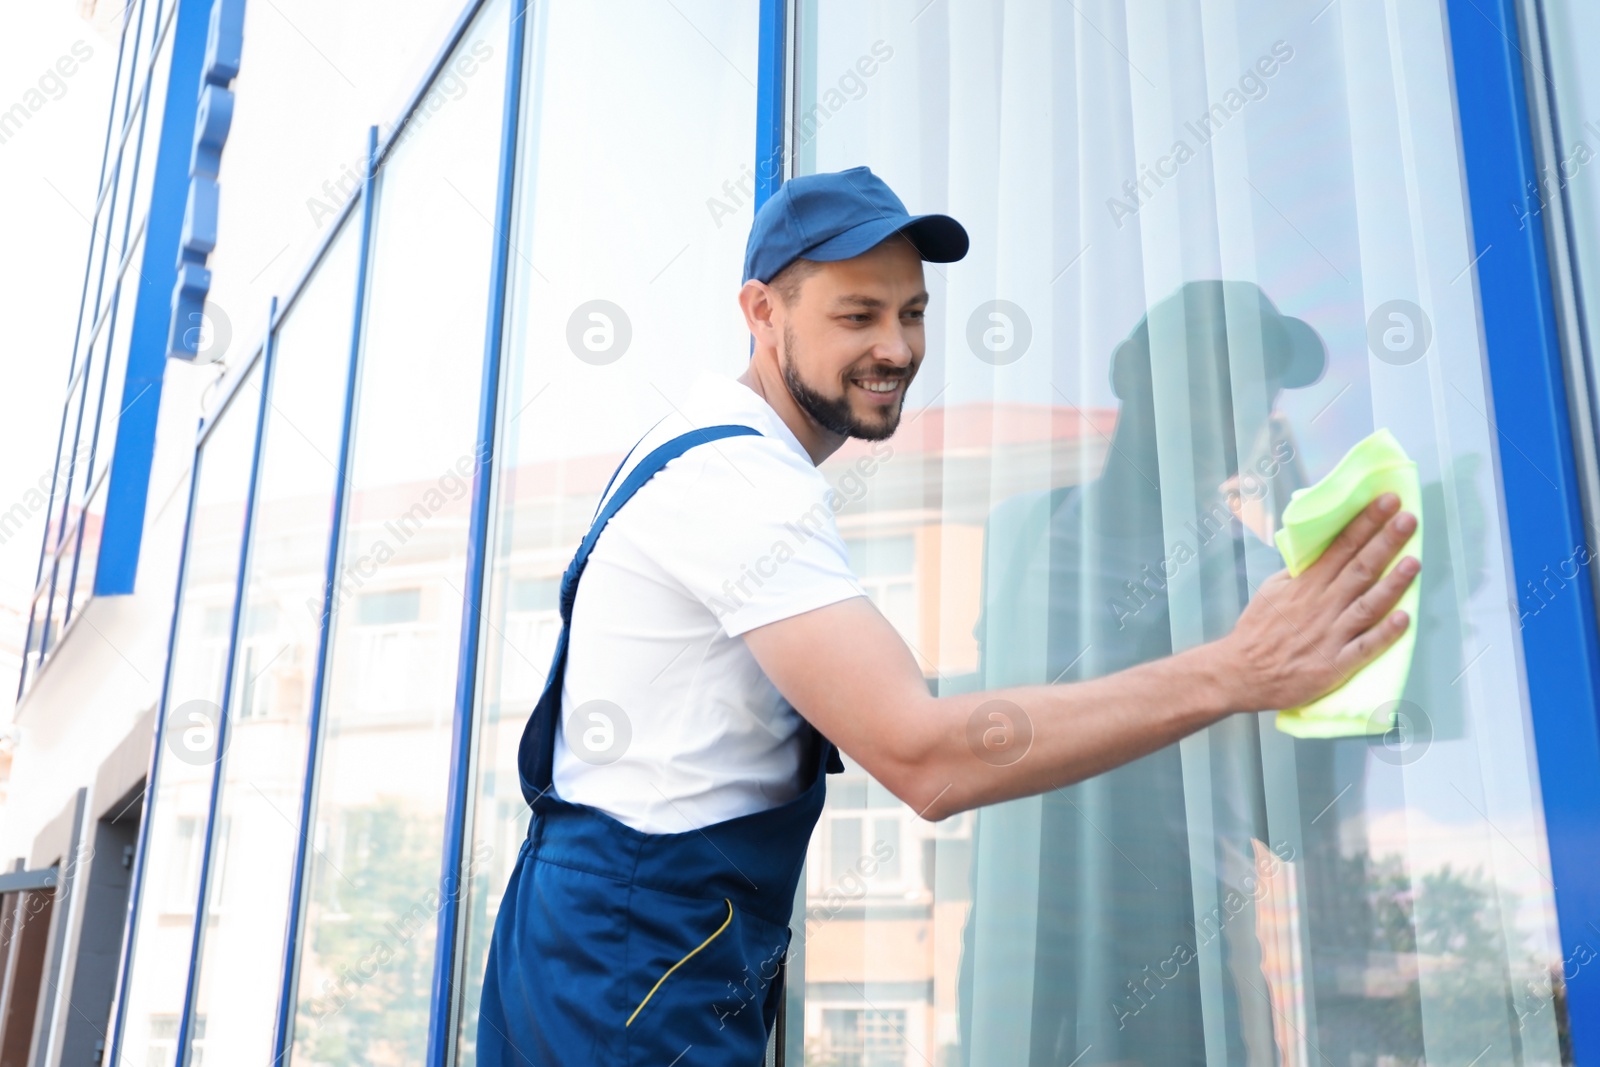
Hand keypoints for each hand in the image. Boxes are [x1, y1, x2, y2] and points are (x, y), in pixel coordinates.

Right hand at [1218, 492, 1418, 712]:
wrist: (1241, 673)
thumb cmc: (1257, 631)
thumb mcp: (1272, 591)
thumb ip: (1300, 573)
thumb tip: (1322, 552)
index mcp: (1306, 585)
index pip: (1341, 547)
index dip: (1365, 523)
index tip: (1387, 502)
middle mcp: (1321, 605)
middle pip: (1359, 568)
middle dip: (1385, 541)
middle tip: (1408, 518)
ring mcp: (1330, 635)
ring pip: (1368, 604)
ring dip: (1392, 583)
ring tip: (1413, 562)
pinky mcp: (1335, 664)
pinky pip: (1365, 648)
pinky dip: (1385, 634)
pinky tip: (1405, 619)